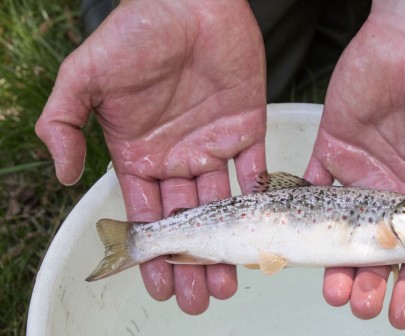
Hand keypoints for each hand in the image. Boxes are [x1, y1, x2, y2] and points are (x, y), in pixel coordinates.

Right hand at [35, 0, 266, 313]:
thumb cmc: (136, 33)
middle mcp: (176, 156)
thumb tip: (61, 178)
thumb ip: (63, 124)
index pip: (145, 215)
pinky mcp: (247, 129)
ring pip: (222, 208)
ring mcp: (213, 145)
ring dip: (227, 245)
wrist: (189, 1)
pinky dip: (260, 203)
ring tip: (231, 282)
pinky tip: (261, 233)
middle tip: (200, 299)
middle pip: (186, 222)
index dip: (153, 254)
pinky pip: (256, 173)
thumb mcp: (84, 77)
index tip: (159, 288)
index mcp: (138, 153)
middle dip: (192, 262)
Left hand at [305, 0, 404, 328]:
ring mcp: (360, 175)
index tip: (398, 313)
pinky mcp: (331, 152)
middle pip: (375, 248)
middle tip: (358, 304)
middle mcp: (392, 191)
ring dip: (334, 261)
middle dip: (368, 281)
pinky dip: (300, 212)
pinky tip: (296, 240)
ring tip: (332, 288)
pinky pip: (311, 187)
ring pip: (341, 229)